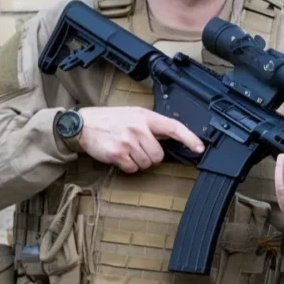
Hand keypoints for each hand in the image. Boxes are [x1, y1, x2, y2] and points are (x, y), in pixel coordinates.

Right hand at [76, 106, 203, 172]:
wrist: (83, 125)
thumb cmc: (111, 120)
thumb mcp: (133, 115)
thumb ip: (151, 125)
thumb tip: (171, 137)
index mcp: (145, 116)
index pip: (173, 127)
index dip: (189, 138)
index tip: (199, 148)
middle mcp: (138, 128)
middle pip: (159, 155)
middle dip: (150, 156)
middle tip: (136, 147)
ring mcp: (128, 141)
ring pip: (147, 164)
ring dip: (137, 161)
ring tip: (125, 149)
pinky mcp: (118, 154)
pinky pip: (133, 169)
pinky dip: (127, 166)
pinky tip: (119, 155)